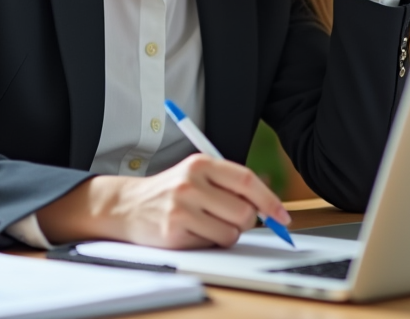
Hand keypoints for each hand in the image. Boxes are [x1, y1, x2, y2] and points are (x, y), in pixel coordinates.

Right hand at [37, 154, 289, 248]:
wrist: (127, 205)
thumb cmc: (169, 191)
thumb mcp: (196, 175)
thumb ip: (228, 184)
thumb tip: (268, 206)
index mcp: (201, 163)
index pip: (246, 181)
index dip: (269, 200)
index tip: (282, 216)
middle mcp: (191, 183)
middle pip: (244, 212)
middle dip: (245, 222)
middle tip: (231, 219)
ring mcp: (182, 207)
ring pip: (231, 233)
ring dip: (226, 234)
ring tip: (206, 224)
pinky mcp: (174, 231)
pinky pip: (211, 245)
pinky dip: (208, 243)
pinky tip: (191, 232)